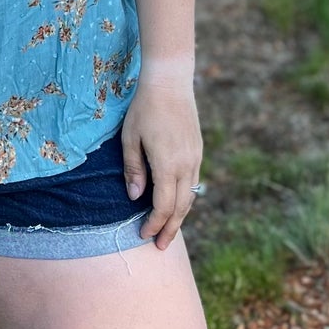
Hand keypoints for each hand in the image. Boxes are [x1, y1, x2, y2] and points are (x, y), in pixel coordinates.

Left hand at [120, 62, 202, 251]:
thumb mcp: (130, 138)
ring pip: (190, 196)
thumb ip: (134, 169)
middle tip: (160, 246)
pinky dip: (185, 198)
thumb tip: (135, 197)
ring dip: (180, 216)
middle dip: (170, 229)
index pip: (163, 206)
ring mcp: (195, 157)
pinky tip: (177, 203)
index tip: (143, 235)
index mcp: (168, 165)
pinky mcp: (198, 150)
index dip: (154, 224)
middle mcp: (186, 165)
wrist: (170, 81)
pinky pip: (194, 182)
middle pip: (181, 207)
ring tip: (169, 230)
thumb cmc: (144, 108)